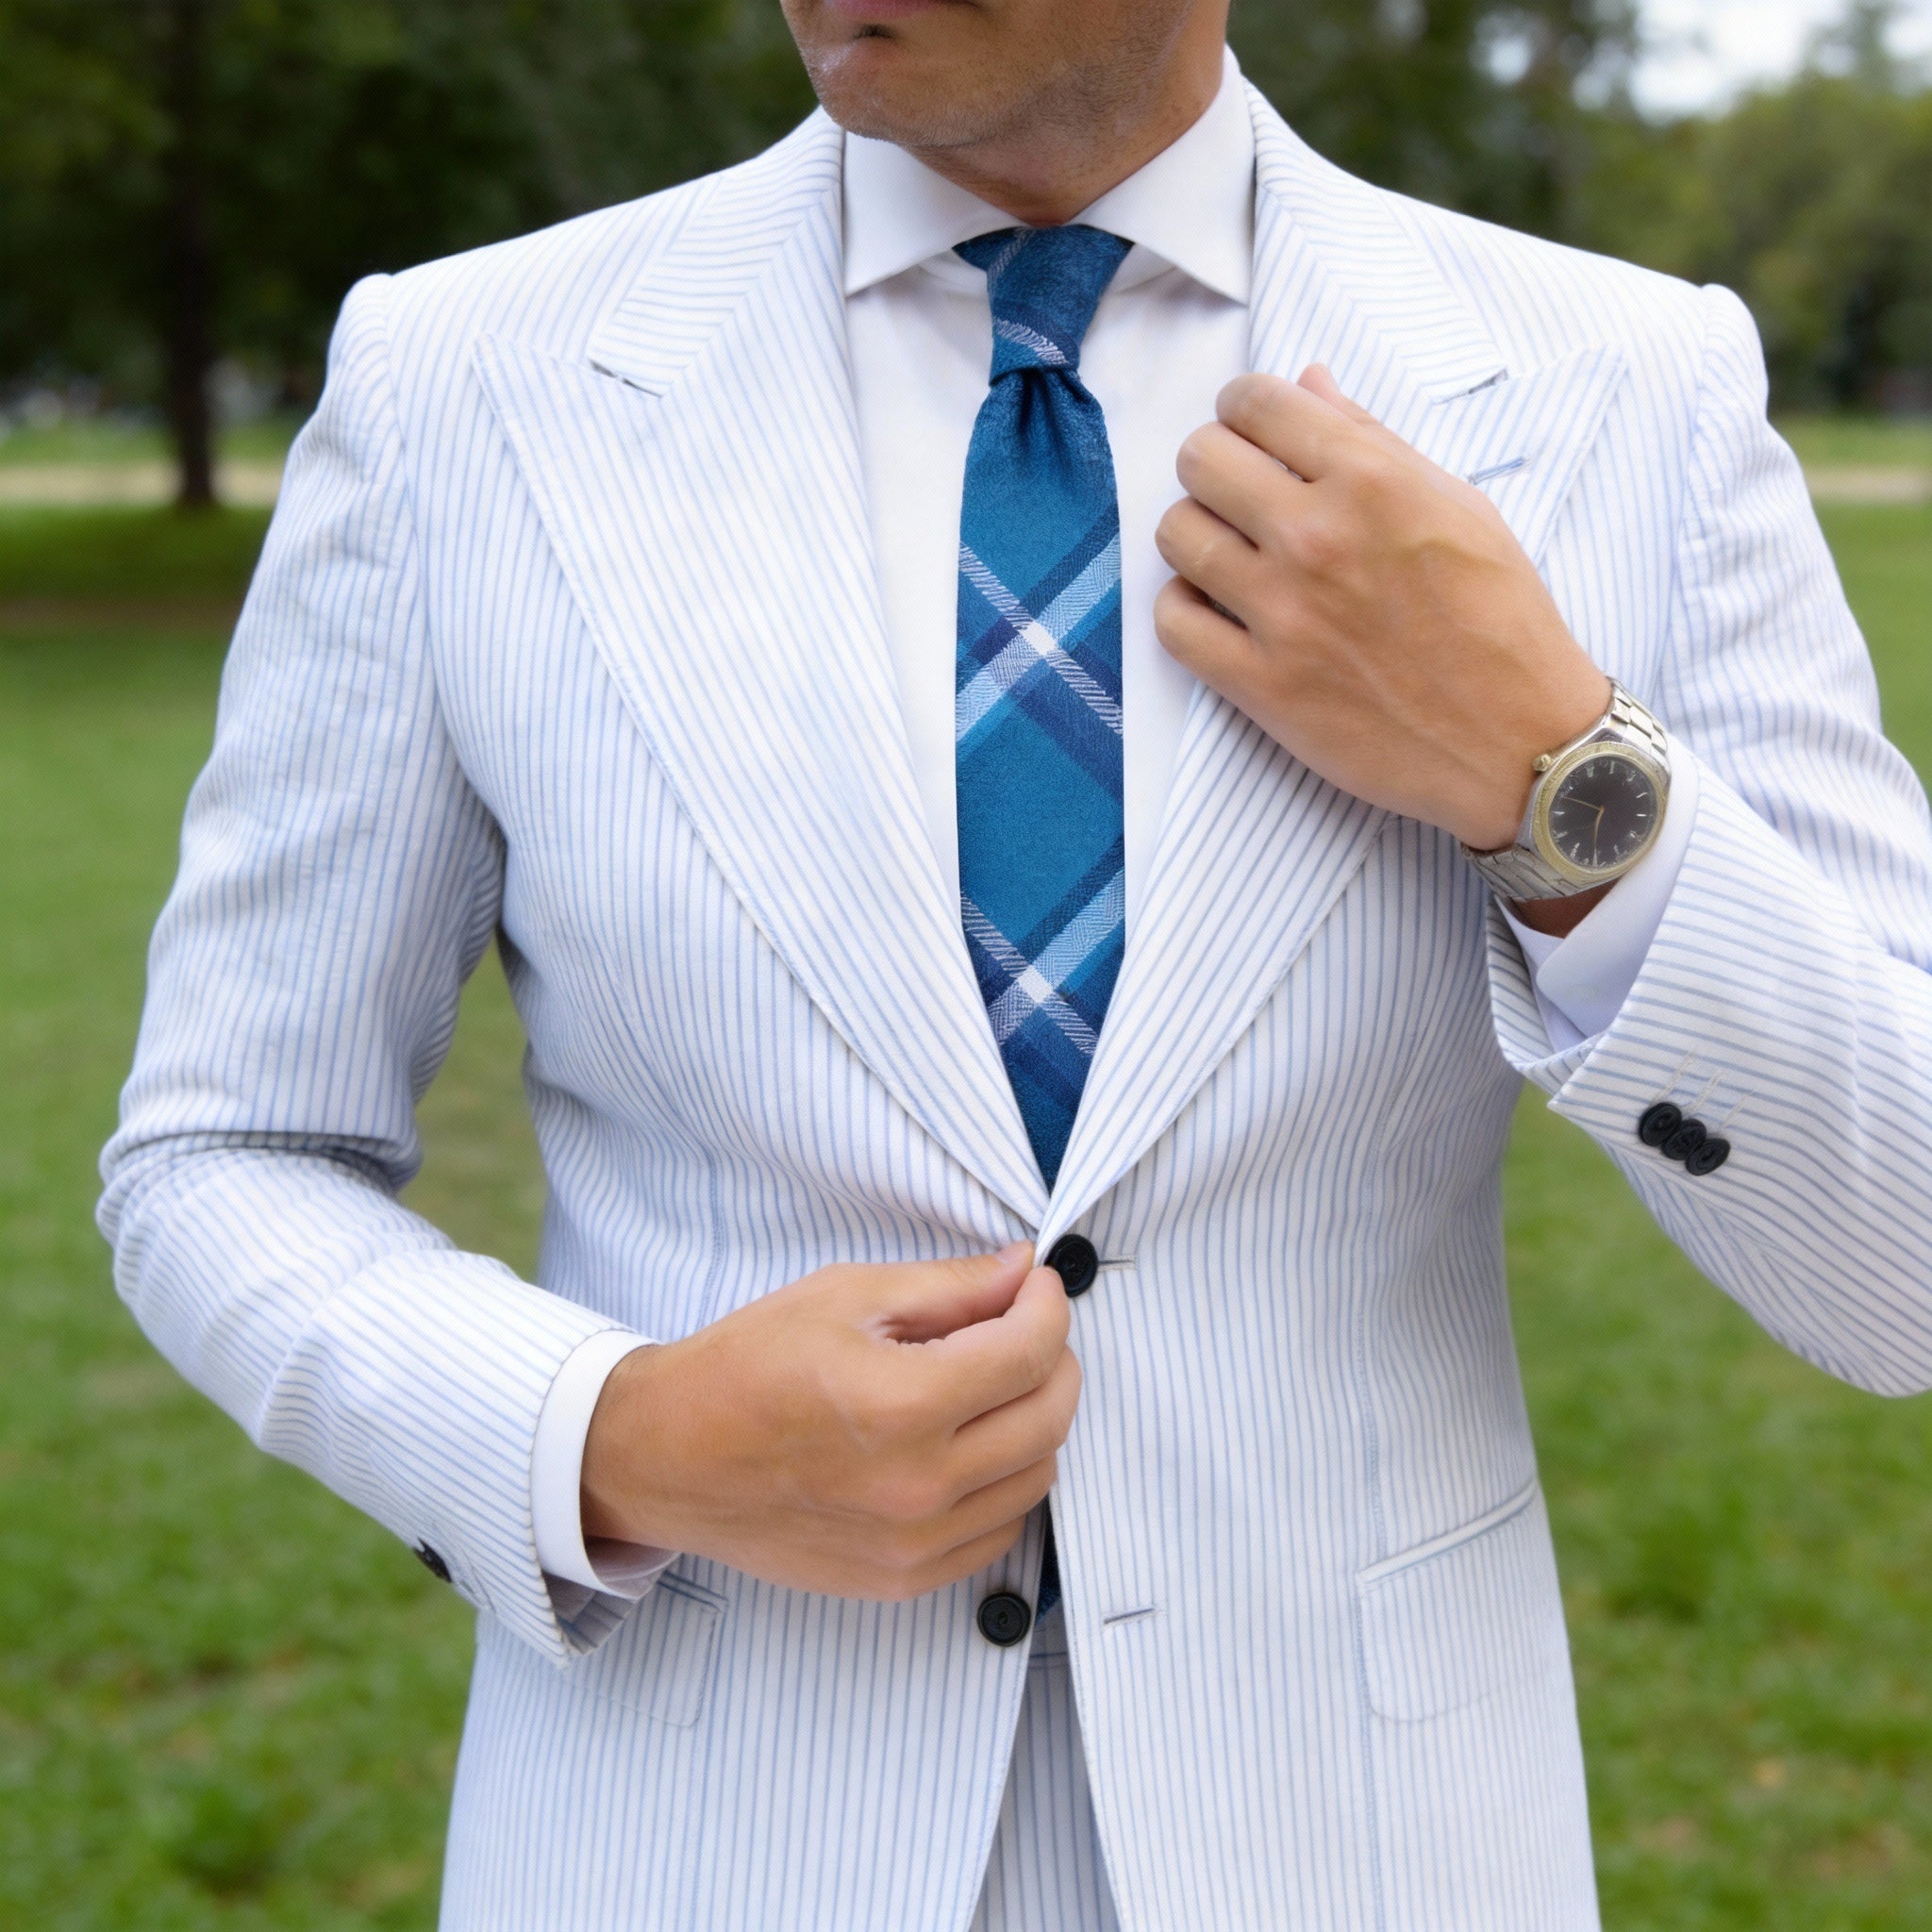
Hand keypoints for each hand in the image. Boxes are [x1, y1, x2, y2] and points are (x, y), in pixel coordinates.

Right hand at [581, 1244, 1079, 1601]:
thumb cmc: (745, 1366)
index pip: (1032, 1352)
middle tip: (1020, 1325)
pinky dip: (1003, 1481)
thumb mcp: (845, 1296)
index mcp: (903, 1405)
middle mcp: (918, 1486)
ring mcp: (913, 1545)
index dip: (1047, 1305)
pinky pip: (999, 1530)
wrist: (667, 1457)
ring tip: (989, 1384)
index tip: (1034, 1284)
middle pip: (1049, 1417)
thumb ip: (949, 1286)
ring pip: (1037, 1477)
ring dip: (1032, 1420)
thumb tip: (1022, 1272)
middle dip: (1053, 1357)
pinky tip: (965, 1444)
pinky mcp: (902, 1579)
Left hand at [1153, 366, 1610, 856]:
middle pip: (1200, 461)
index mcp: (1371, 481)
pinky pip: (1173, 624)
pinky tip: (1218, 610)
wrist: (1519, 741)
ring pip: (1176, 536)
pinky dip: (1184, 609)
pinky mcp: (1262, 686)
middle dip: (1213, 465)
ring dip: (1195, 535)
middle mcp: (1317, 539)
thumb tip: (1308, 383)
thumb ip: (1373, 442)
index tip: (1251, 429)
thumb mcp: (1459, 506)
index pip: (1256, 403)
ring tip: (1230, 553)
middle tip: (1238, 493)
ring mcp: (1283, 615)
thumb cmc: (1500, 619)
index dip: (1243, 407)